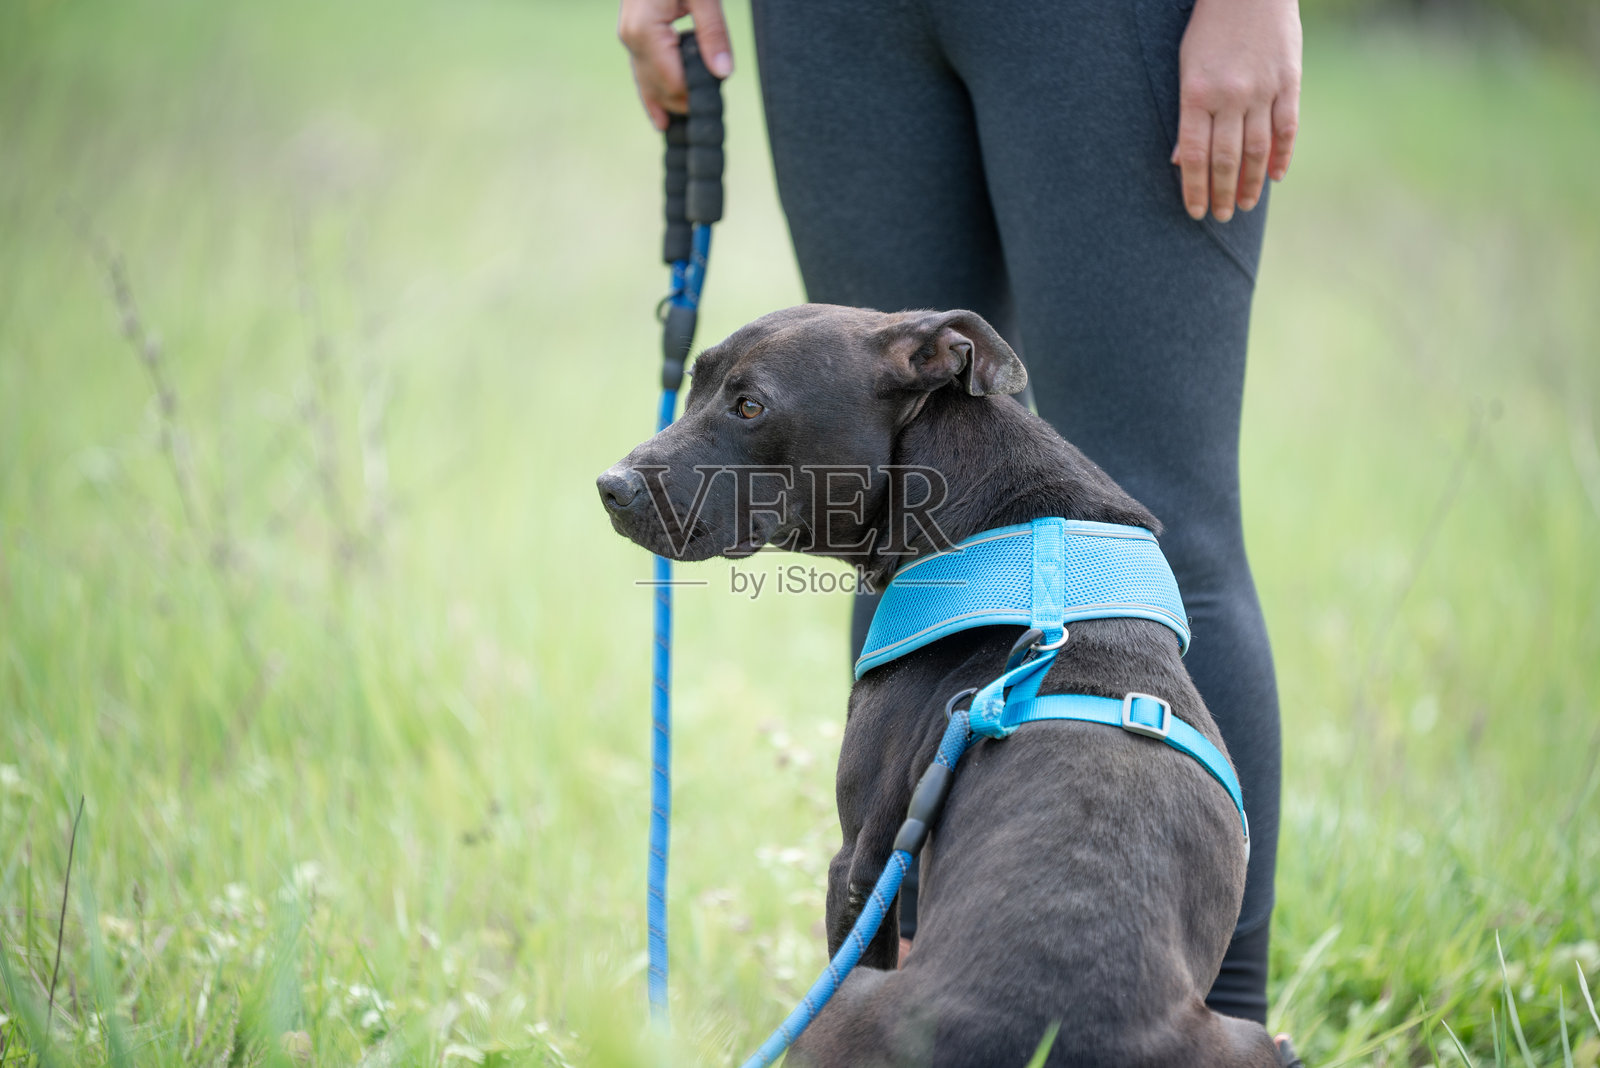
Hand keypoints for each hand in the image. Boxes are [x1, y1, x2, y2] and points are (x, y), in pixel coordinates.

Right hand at [618, 0, 732, 130]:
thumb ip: (713, 33)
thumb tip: (722, 73)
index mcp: (646, 31)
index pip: (673, 82)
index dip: (695, 96)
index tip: (716, 101)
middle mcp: (632, 38)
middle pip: (660, 88)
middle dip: (684, 102)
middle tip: (710, 112)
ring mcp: (629, 37)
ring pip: (648, 84)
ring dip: (668, 103)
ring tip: (686, 126)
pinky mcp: (632, 33)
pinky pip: (642, 71)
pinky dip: (654, 93)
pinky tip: (661, 120)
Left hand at [1171, 0, 1301, 221]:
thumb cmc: (1210, 29)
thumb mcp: (1186, 67)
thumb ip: (1188, 115)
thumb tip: (1182, 161)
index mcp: (1196, 93)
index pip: (1195, 155)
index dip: (1194, 188)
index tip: (1195, 212)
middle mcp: (1230, 95)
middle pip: (1226, 158)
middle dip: (1221, 193)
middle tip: (1220, 216)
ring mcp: (1262, 89)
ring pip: (1257, 149)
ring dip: (1251, 182)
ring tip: (1244, 205)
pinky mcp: (1289, 80)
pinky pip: (1287, 127)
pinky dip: (1282, 155)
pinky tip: (1275, 177)